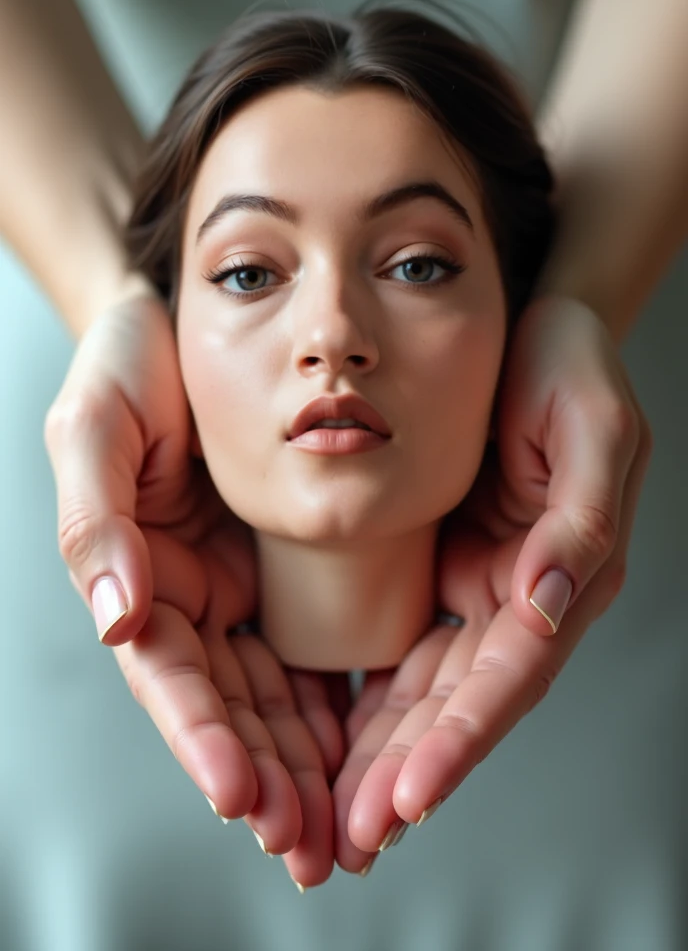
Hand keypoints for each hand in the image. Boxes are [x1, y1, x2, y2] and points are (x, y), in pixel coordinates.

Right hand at [44, 290, 342, 886]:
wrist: (193, 319)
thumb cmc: (132, 364)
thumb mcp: (96, 426)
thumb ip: (96, 520)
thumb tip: (116, 612)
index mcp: (137, 572)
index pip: (165, 675)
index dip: (198, 736)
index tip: (238, 792)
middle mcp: (189, 594)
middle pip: (224, 706)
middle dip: (261, 778)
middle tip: (304, 844)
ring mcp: (240, 588)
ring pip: (273, 696)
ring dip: (302, 766)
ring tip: (338, 829)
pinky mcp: (288, 572)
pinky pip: (316, 649)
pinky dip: (335, 707)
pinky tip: (363, 749)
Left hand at [331, 296, 651, 870]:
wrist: (527, 330)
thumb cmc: (569, 369)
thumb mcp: (593, 428)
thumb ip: (581, 519)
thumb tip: (552, 603)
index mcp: (568, 571)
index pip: (510, 672)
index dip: (463, 735)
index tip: (410, 792)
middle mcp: (520, 595)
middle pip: (461, 700)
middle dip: (411, 770)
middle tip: (354, 836)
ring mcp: (476, 586)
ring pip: (426, 690)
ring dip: (384, 758)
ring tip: (336, 821)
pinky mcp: (437, 570)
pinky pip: (399, 647)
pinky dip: (372, 702)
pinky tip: (336, 747)